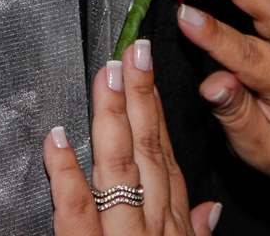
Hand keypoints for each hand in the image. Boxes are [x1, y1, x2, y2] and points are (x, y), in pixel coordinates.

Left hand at [43, 41, 221, 234]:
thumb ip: (196, 231)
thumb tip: (212, 209)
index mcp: (172, 221)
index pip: (164, 155)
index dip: (155, 111)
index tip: (146, 73)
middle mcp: (153, 222)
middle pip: (146, 148)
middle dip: (140, 95)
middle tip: (133, 51)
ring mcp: (123, 235)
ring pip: (117, 166)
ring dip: (112, 115)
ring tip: (106, 75)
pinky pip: (77, 209)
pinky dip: (66, 173)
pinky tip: (57, 138)